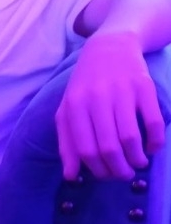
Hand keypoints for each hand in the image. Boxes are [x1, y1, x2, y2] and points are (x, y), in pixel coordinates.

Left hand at [55, 33, 164, 179]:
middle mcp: (97, 98)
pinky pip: (153, 122)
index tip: (107, 176)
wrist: (110, 46)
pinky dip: (155, 141)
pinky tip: (153, 147)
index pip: (86, 149)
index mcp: (75, 106)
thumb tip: (71, 176)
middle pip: (109, 148)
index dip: (98, 170)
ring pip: (130, 138)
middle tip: (125, 174)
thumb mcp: (68, 110)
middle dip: (119, 170)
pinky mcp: (145, 87)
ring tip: (139, 163)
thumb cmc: (86, 84)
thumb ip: (67, 143)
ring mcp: (122, 91)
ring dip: (137, 159)